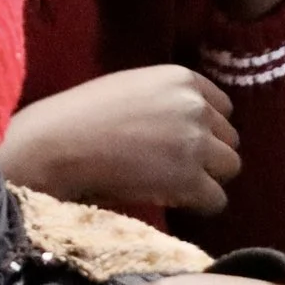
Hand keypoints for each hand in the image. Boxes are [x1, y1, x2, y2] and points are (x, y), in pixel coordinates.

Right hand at [0, 66, 238, 213]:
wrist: (55, 144)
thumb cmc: (79, 116)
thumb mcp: (131, 88)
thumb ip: (166, 101)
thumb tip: (187, 128)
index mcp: (181, 78)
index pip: (222, 108)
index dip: (202, 130)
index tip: (177, 144)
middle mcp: (195, 106)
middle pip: (229, 139)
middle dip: (206, 155)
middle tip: (170, 168)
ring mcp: (195, 142)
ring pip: (229, 169)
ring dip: (205, 180)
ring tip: (169, 186)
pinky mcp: (190, 179)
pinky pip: (217, 200)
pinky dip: (196, 205)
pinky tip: (166, 200)